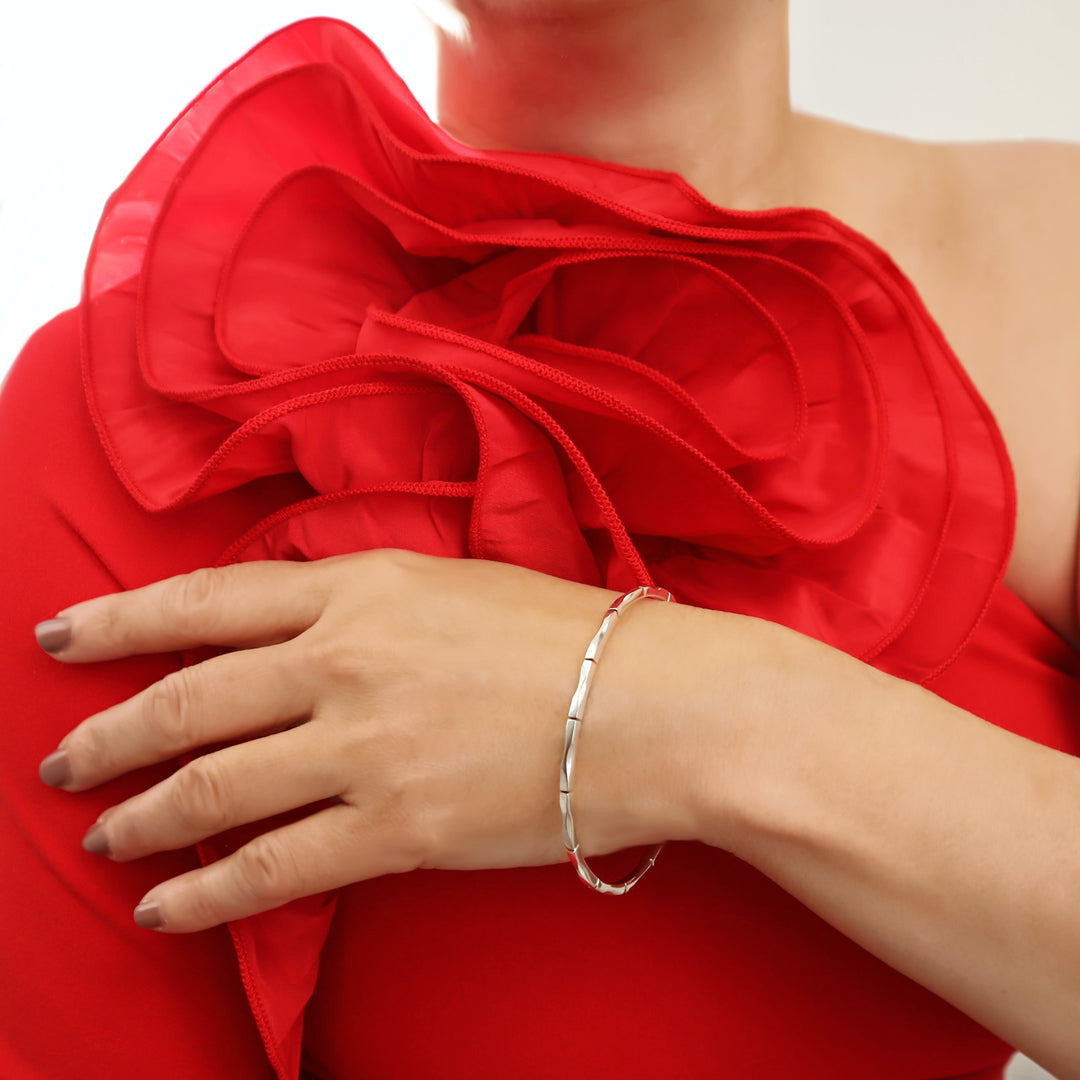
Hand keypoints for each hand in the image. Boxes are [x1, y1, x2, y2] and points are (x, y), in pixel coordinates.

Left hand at [36, 551, 674, 932]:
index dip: (118, 621)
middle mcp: (345, 662)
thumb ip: (364, 598)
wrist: (657, 704)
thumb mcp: (455, 582)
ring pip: (213, 789)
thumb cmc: (570, 634)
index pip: (205, 602)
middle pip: (189, 701)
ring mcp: (366, 748)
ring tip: (104, 834)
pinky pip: (272, 870)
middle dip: (108, 736)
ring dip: (141, 816)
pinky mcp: (398, 830)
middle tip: (63, 761)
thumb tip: (293, 624)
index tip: (59, 638)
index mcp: (362, 587)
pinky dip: (205, 893)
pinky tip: (165, 906)